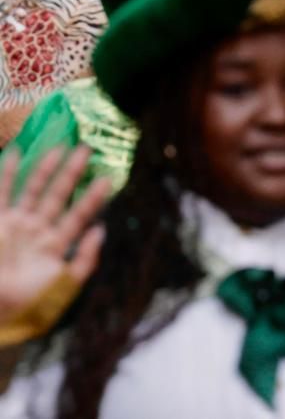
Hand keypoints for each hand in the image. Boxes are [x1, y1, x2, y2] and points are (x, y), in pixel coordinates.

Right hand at [0, 146, 109, 324]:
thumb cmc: (28, 304)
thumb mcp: (63, 286)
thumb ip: (85, 260)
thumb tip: (102, 230)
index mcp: (56, 245)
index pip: (79, 215)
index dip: (92, 198)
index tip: (107, 178)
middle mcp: (37, 230)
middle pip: (58, 195)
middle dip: (72, 173)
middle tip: (87, 149)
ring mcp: (15, 225)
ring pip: (33, 190)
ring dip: (45, 169)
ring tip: (61, 147)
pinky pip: (2, 193)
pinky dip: (7, 174)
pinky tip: (15, 152)